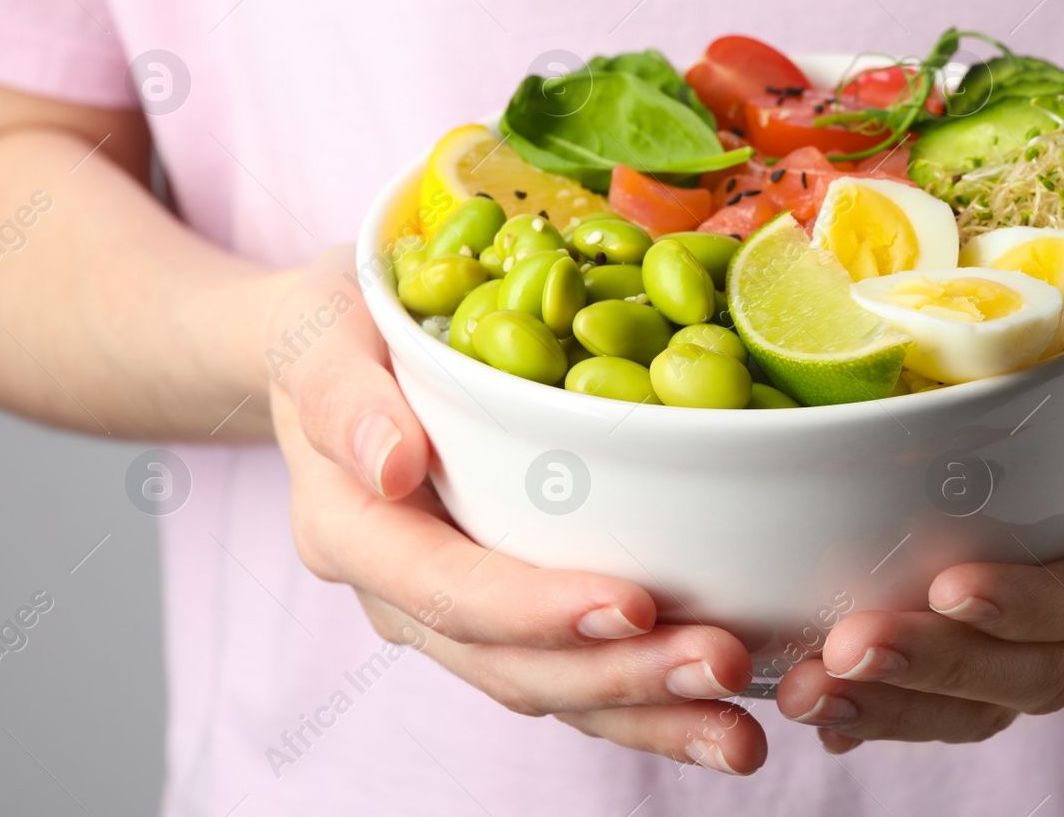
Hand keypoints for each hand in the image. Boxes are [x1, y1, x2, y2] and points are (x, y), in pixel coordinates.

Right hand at [268, 246, 766, 772]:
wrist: (336, 361)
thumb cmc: (337, 333)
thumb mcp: (322, 335)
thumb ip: (344, 397)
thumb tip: (393, 462)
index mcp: (353, 531)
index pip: (445, 588)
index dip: (535, 608)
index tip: (633, 604)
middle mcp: (401, 596)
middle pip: (508, 663)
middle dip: (619, 676)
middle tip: (723, 662)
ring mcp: (454, 618)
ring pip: (550, 687)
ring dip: (647, 713)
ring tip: (741, 730)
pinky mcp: (509, 617)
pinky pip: (574, 674)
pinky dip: (647, 705)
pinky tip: (724, 715)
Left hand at [775, 251, 1063, 750]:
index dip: (1035, 604)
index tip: (948, 587)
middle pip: (1046, 668)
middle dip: (943, 668)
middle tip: (845, 655)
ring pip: (1001, 693)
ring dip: (906, 703)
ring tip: (816, 696)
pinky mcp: (1036, 618)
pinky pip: (976, 685)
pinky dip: (905, 704)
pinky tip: (831, 711)